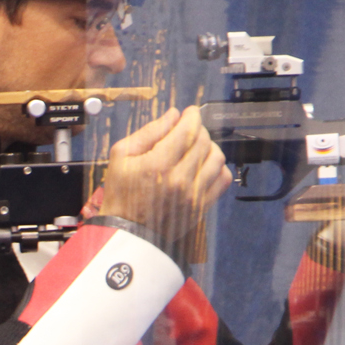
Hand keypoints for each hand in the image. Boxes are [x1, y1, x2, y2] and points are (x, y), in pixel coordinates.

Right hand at [96, 106, 232, 246]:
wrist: (128, 231)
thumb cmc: (121, 194)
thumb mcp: (121, 156)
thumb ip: (148, 132)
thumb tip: (173, 115)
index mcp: (157, 164)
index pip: (188, 130)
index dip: (192, 116)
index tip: (189, 113)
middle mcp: (179, 179)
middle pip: (204, 141)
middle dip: (198, 129)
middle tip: (188, 130)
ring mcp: (193, 194)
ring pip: (217, 157)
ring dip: (209, 147)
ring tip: (196, 148)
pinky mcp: (202, 206)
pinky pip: (223, 179)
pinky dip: (218, 167)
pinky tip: (204, 166)